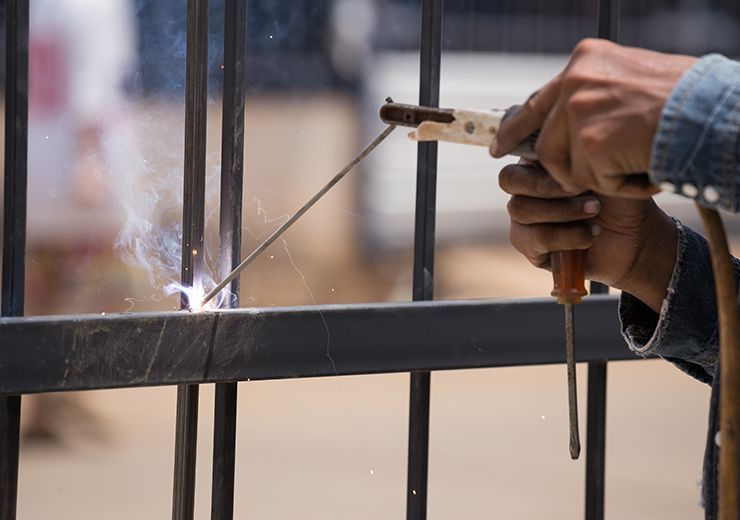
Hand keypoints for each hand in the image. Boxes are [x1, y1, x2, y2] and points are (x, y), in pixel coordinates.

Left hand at [492, 38, 696, 197]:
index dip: (516, 129)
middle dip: (555, 168)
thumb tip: (565, 121)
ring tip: (632, 162)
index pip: (536, 102)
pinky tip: (642, 169)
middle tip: (568, 184)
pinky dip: (618, 186)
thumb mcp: (630, 80)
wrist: (712, 113)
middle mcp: (575, 82)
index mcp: (584, 60)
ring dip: (596, 177)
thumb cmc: (684, 101)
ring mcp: (579, 113)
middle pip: (545, 144)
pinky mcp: (589, 145)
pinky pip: (590, 182)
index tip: (499, 147)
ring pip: (564, 168)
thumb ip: (595, 96)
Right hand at [499, 162, 677, 311]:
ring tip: (595, 211)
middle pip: (509, 179)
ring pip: (520, 209)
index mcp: (535, 161)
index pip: (511, 147)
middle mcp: (523, 187)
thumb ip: (574, 148)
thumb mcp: (602, 163)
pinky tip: (590, 234)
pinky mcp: (529, 246)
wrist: (635, 236)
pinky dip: (567, 236)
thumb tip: (554, 139)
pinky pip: (535, 238)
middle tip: (584, 189)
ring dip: (562, 210)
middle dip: (548, 185)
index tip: (564, 161)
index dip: (533, 154)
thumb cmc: (619, 194)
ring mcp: (522, 217)